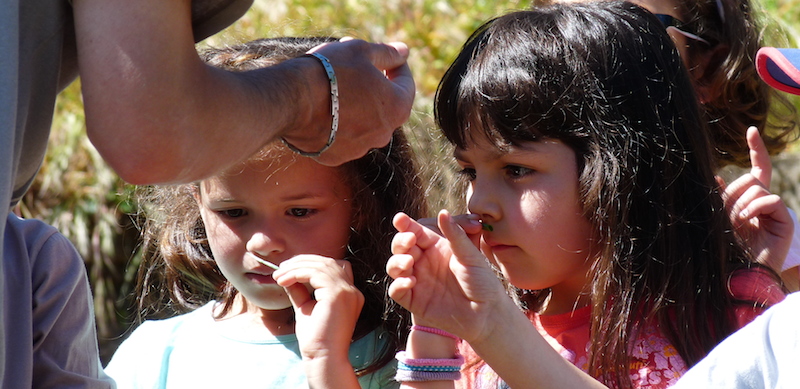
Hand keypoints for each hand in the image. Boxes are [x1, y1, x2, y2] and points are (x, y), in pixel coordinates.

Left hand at [272, 255, 363, 360]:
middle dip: (302, 261)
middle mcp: (353, 291)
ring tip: (278, 276)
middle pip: (328, 262)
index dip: (312, 263)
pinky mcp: (337, 294)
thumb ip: (301, 291)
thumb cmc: (315, 339)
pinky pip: (315, 273)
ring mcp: (348, 291)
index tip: (290, 268)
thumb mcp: (306, 308)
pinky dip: (297, 273)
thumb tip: (289, 275)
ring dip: (296, 267)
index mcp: (349, 294)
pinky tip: (284, 281)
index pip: (333, 267)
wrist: (322, 358)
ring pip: (320, 265)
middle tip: (281, 268)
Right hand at [282, 38, 414, 165]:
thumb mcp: (361, 51)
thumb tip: (403, 52)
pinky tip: (321, 108)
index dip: (396, 65)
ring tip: (334, 86)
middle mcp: (383, 134)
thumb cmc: (330, 71)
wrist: (292, 100)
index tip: (383, 56)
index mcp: (398, 107)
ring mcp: (360, 149)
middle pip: (385, 105)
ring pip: (364, 122)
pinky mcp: (336, 157)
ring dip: (356, 105)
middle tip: (355, 66)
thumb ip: (387, 53)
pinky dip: (337, 123)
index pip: (406, 83)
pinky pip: (341, 136)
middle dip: (374, 84)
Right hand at [387, 210, 512, 344]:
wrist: (487, 313)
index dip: (406, 224)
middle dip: (400, 241)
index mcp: (435, 247)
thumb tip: (442, 212)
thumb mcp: (471, 256)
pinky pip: (397, 291)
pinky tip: (410, 281)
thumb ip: (456, 236)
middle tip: (410, 240)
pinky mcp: (414, 300)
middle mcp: (423, 261)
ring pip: (395, 267)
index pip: (415, 231)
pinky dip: (398, 284)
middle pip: (400, 247)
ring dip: (397, 262)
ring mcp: (417, 280)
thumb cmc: (483, 282)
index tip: (400, 219)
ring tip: (409, 262)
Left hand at [719, 127, 793, 271]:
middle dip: (734, 193)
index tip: (752, 130)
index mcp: (749, 199)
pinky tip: (746, 220)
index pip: (758, 168)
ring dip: (741, 203)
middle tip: (728, 215)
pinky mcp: (786, 221)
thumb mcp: (718, 217)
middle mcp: (765, 203)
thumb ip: (719, 197)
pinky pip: (770, 199)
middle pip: (751, 179)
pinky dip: (754, 207)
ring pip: (758, 188)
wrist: (737, 271)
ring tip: (737, 222)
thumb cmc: (725, 247)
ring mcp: (776, 211)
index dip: (757, 149)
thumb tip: (715, 177)